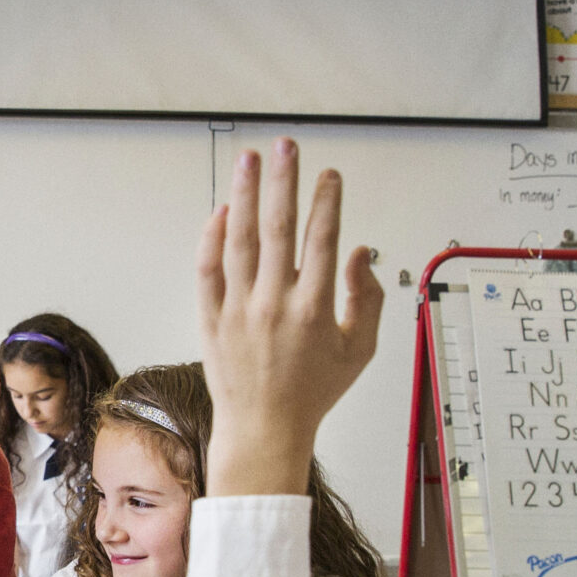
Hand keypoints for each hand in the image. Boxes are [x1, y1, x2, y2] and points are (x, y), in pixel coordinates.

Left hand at [197, 140, 383, 497]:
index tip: (329, 175)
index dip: (327, 201)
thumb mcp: (359, 350)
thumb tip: (361, 252)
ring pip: (239, 239)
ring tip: (249, 161)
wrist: (264, 429)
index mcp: (315, 309)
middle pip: (279, 227)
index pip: (322, 240)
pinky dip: (213, 238)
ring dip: (245, 195)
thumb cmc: (312, 392)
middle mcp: (275, 304)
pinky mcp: (212, 319)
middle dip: (283, 181)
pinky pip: (209, 269)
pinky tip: (222, 210)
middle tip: (285, 146)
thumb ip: (367, 298)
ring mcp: (240, 310)